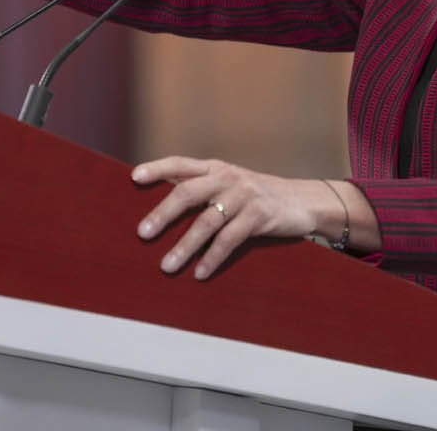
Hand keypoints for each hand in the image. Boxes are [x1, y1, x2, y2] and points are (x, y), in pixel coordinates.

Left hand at [132, 156, 326, 279]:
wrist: (303, 201)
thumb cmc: (255, 197)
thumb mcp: (229, 184)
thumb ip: (202, 188)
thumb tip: (161, 206)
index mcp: (215, 168)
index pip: (180, 164)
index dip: (156, 168)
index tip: (133, 178)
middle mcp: (227, 177)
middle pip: (187, 193)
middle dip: (163, 214)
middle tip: (142, 234)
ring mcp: (244, 196)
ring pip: (207, 222)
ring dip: (184, 246)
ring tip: (167, 266)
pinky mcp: (259, 216)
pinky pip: (230, 240)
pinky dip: (212, 258)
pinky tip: (200, 273)